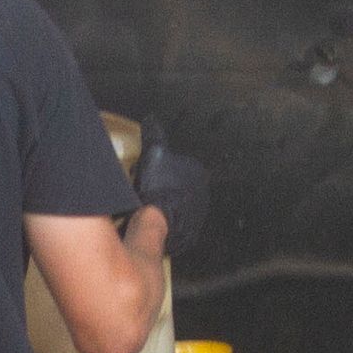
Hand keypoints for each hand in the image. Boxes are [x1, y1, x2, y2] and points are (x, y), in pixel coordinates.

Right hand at [133, 118, 209, 258]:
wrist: (162, 222)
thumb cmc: (159, 187)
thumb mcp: (153, 154)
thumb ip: (154, 135)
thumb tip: (151, 119)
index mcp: (198, 172)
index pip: (180, 166)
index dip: (162, 169)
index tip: (149, 174)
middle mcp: (204, 193)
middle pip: (180, 186)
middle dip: (167, 187)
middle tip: (148, 189)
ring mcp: (199, 214)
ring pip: (180, 205)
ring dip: (168, 204)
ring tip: (150, 206)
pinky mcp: (191, 233)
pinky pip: (177, 223)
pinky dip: (168, 221)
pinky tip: (156, 220)